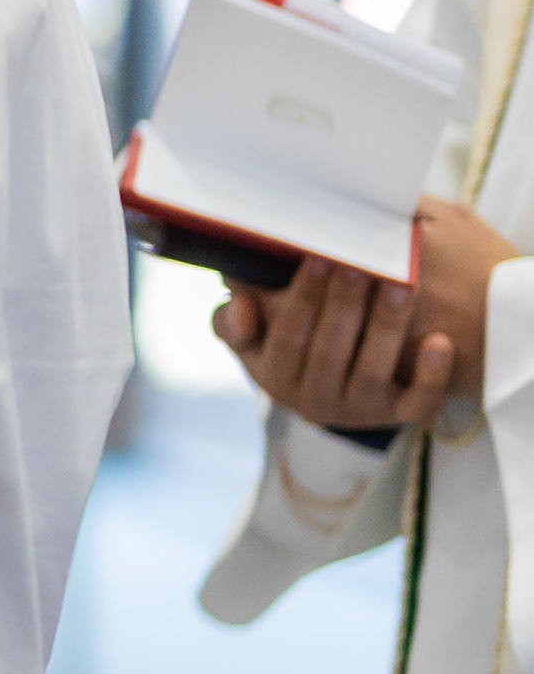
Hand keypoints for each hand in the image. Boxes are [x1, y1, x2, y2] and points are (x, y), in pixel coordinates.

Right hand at [210, 209, 503, 429]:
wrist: (341, 390)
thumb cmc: (296, 344)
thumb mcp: (254, 337)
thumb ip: (232, 320)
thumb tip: (242, 309)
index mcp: (274, 378)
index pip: (287, 337)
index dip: (302, 298)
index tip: (320, 257)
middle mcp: (313, 402)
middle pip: (330, 352)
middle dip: (346, 303)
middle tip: (363, 262)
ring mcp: (360, 411)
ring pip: (373, 372)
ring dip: (387, 327)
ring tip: (402, 285)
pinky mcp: (401, 416)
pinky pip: (418, 402)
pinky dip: (431, 374)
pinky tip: (440, 341)